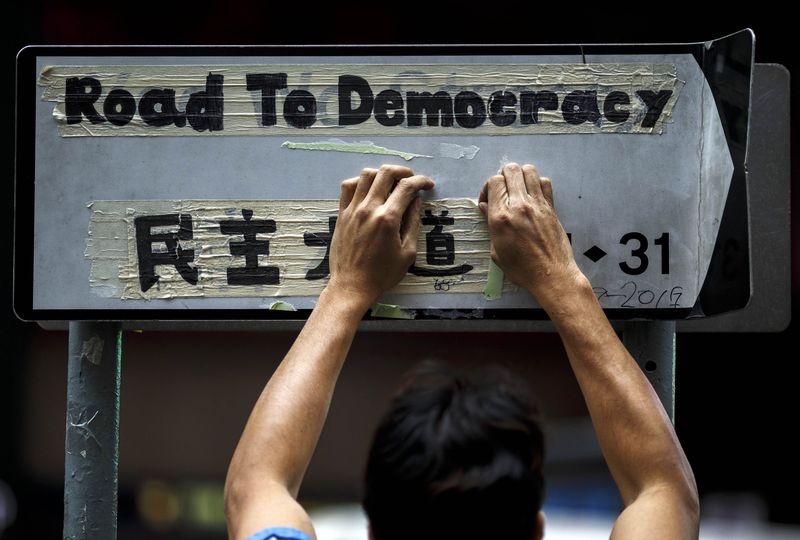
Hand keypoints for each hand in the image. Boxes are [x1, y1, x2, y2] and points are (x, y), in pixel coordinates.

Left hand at [328, 165, 433, 306]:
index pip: (407, 187)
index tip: (428, 185)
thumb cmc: (382, 274)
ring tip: (390, 183)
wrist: (351, 286)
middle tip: (411, 180)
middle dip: (403, 171)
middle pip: (386, 173)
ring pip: (366, 175)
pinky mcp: (341, 214)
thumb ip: (413, 223)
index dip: (421, 181)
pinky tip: (368, 190)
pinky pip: (348, 187)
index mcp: (388, 219)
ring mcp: (352, 210)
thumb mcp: (407, 253)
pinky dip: (360, 182)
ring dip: (382, 174)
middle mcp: (369, 209)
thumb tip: (416, 201)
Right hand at [479, 162, 585, 309]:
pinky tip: (532, 196)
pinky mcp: (551, 207)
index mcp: (501, 217)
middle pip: (510, 170)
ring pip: (528, 170)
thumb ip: (490, 225)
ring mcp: (537, 204)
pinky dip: (536, 183)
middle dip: (503, 176)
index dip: (488, 187)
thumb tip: (486, 206)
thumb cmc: (521, 269)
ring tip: (517, 190)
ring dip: (520, 176)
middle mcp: (519, 205)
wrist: (551, 275)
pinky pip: (544, 182)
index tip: (487, 200)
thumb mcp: (496, 251)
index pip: (494, 182)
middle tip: (502, 191)